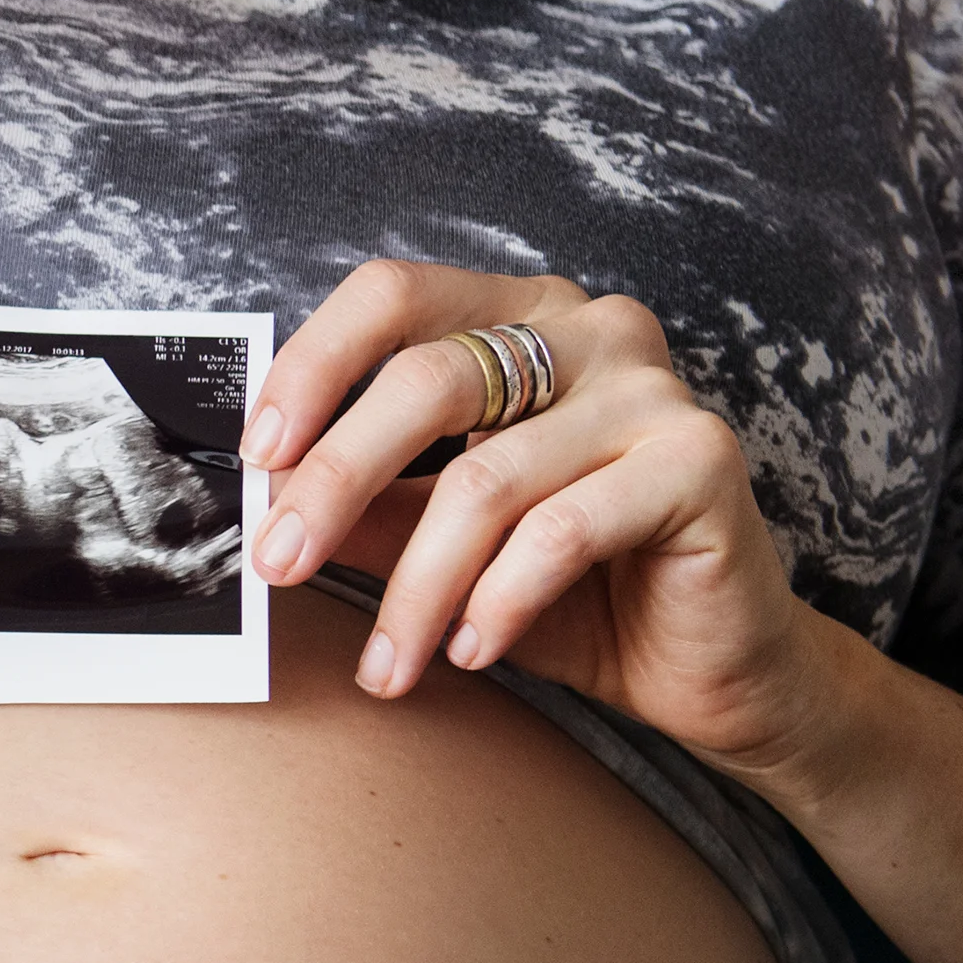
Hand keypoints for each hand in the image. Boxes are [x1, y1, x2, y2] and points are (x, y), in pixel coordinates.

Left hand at [245, 260, 827, 764]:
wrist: (706, 666)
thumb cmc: (572, 590)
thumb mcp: (440, 538)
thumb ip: (364, 503)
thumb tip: (258, 497)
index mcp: (518, 316)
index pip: (392, 296)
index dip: (313, 365)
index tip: (257, 456)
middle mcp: (589, 330)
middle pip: (427, 380)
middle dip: (335, 481)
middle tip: (278, 563)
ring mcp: (651, 389)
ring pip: (487, 478)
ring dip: (417, 586)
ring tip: (388, 661)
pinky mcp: (700, 460)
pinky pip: (562, 530)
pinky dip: (498, 600)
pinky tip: (471, 648)